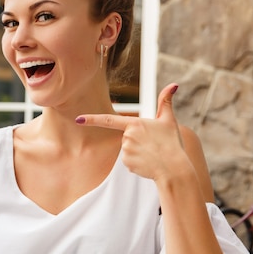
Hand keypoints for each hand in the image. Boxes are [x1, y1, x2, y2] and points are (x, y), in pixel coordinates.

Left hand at [75, 83, 192, 181]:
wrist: (174, 169)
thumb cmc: (172, 143)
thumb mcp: (169, 120)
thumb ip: (165, 101)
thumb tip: (174, 85)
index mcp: (134, 124)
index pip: (109, 120)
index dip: (92, 119)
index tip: (78, 119)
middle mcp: (127, 137)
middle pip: (126, 136)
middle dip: (138, 140)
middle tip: (154, 145)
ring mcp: (125, 151)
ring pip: (128, 149)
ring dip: (139, 151)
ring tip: (153, 154)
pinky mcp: (127, 163)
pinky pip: (129, 160)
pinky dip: (138, 162)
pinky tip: (149, 162)